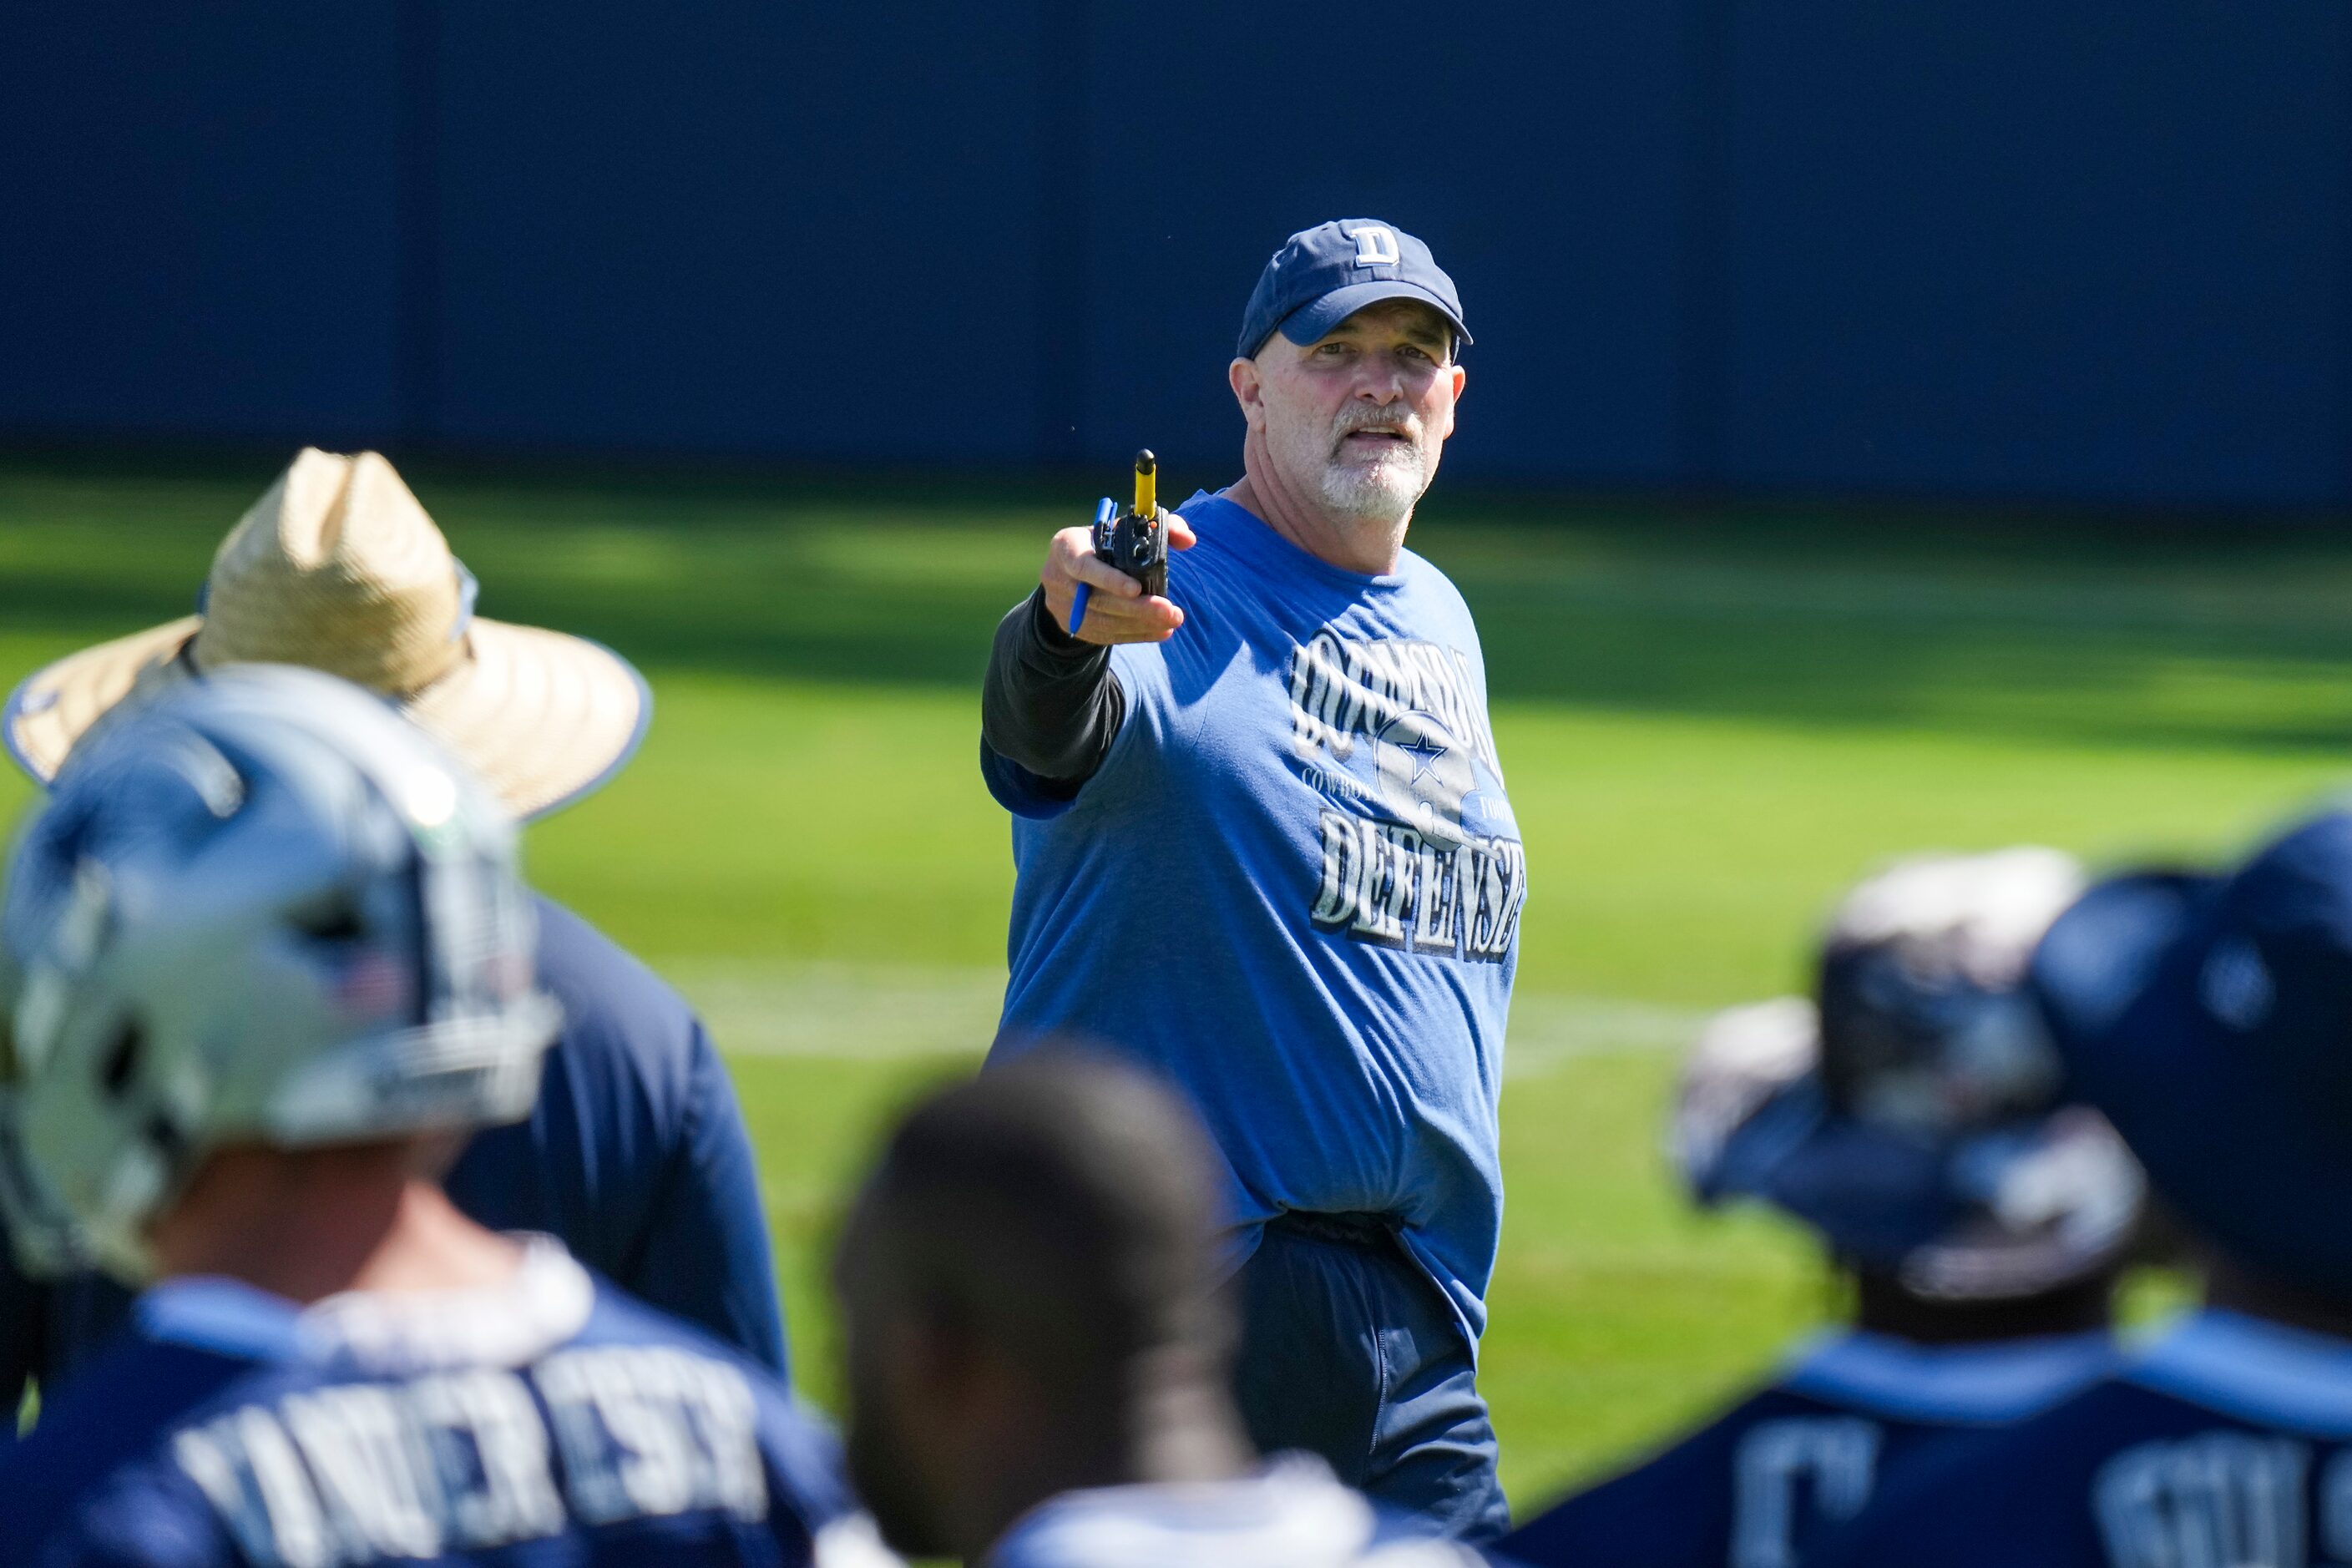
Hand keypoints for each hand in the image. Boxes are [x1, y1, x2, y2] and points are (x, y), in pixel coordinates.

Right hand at [1041, 509, 1196, 643]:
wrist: (1071, 571)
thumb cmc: (1105, 544)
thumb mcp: (1124, 529)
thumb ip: (1160, 528)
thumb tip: (1189, 540)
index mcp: (1066, 546)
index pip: (1083, 565)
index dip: (1109, 579)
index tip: (1138, 588)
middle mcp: (1057, 577)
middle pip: (1097, 600)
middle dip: (1138, 608)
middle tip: (1171, 612)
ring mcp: (1062, 606)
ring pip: (1102, 622)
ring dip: (1140, 625)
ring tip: (1171, 622)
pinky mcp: (1072, 627)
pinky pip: (1104, 635)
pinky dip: (1134, 635)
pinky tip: (1159, 631)